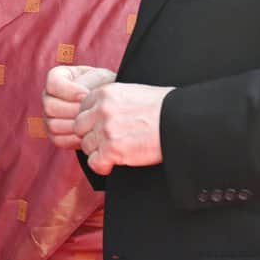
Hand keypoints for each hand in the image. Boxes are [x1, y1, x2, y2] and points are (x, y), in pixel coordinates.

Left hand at [43, 65, 170, 175]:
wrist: (180, 121)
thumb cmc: (163, 107)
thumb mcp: (132, 93)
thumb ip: (112, 101)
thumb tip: (99, 112)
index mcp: (105, 93)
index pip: (82, 109)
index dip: (91, 121)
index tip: (101, 127)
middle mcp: (102, 110)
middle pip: (79, 127)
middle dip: (90, 136)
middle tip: (106, 142)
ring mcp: (105, 130)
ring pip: (85, 146)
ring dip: (97, 151)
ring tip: (114, 152)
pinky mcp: (112, 150)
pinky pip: (94, 163)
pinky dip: (102, 166)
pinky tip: (114, 164)